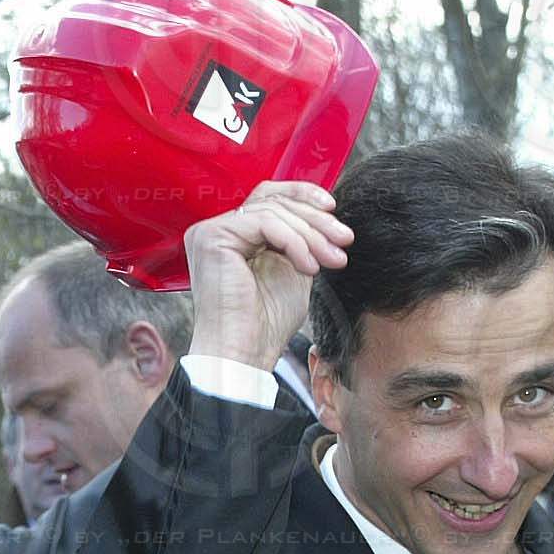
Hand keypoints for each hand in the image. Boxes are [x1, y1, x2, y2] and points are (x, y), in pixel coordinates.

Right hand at [181, 180, 352, 370]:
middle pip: (273, 200)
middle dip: (316, 220)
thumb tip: (325, 215)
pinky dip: (294, 242)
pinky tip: (307, 267)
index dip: (304, 198)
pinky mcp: (212, 238)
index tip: (335, 218)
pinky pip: (265, 222)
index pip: (269, 198)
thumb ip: (300, 240)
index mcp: (233, 236)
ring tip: (329, 261)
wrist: (245, 355)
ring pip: (273, 210)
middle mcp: (217, 230)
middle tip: (343, 241)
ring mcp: (210, 232)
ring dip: (311, 235)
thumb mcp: (293, 269)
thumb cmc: (265, 325)